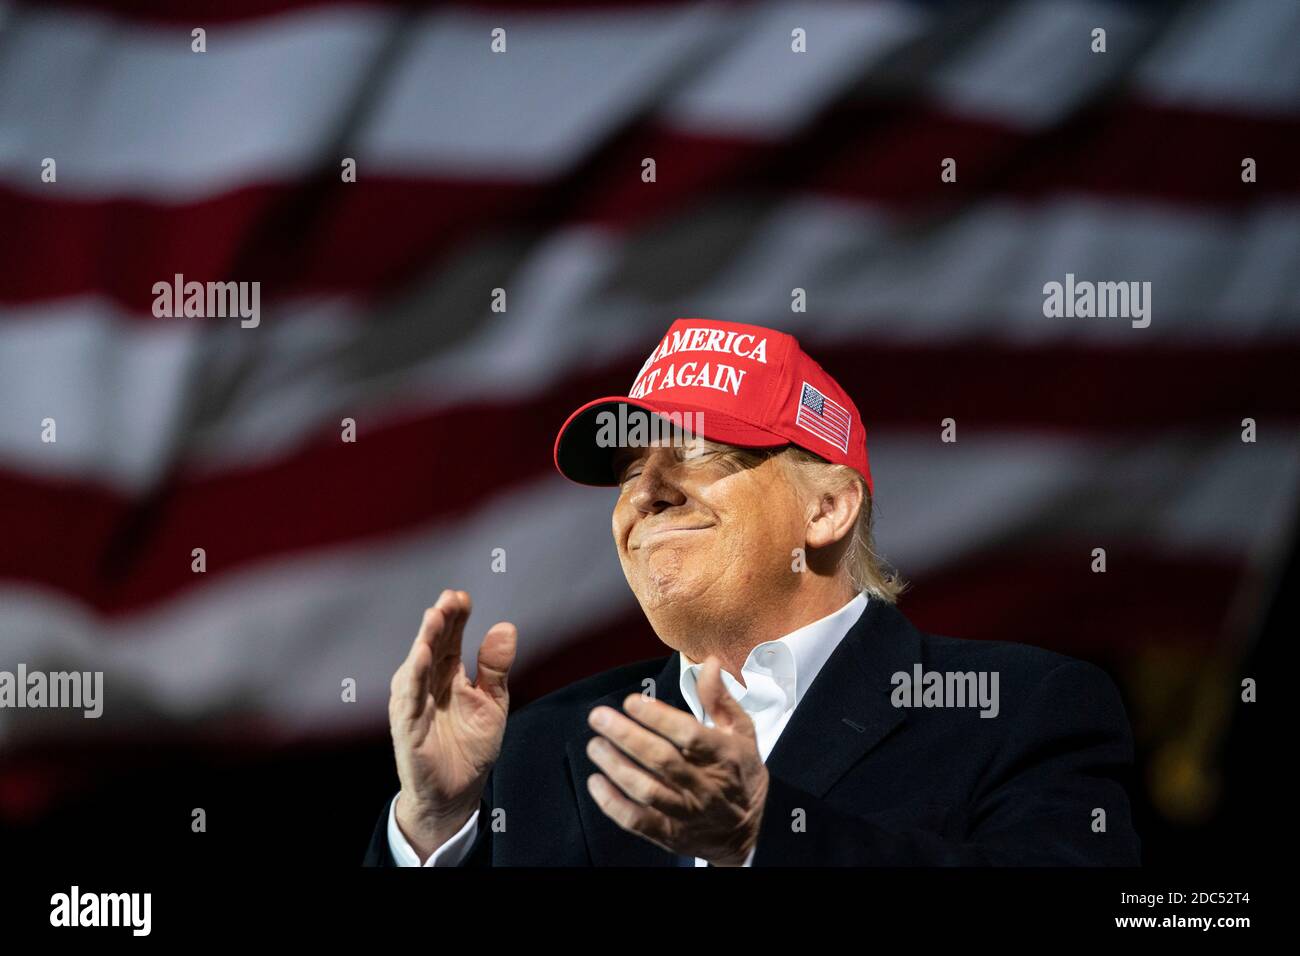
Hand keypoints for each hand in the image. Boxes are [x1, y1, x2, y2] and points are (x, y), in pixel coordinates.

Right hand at [389, 589, 516, 859]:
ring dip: (425, 640)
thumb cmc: (471, 745)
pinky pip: (410, 697)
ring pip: (417, 665)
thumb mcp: (493, 702)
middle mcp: (427, 683)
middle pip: (432, 644)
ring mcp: (415, 703)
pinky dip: (415, 675)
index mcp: (448, 674)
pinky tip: (422, 656)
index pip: (450, 637)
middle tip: (449, 598)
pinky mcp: (408, 726)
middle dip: (440, 620)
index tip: (462, 597)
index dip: (455, 617)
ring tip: (434, 617)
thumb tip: (505, 626)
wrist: (458, 792)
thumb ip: (496, 667)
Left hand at [585, 657, 768, 865]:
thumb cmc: (741, 772)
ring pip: (646, 790)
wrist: (748, 831)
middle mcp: (705, 785)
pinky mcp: (670, 834)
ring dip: (616, 767)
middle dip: (626, 736)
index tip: (632, 702)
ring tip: (595, 745)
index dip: (658, 718)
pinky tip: (596, 782)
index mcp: (724, 756)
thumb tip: (707, 662)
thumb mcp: (741, 732)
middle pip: (661, 760)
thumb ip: (720, 698)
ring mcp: (686, 813)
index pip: (689, 735)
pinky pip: (637, 820)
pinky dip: (612, 803)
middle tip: (599, 716)